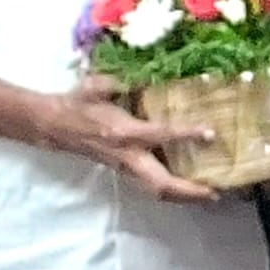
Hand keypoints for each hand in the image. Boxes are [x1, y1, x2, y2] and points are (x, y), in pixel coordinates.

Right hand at [38, 76, 218, 203]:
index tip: (210, 133)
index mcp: (123, 131)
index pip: (161, 135)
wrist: (54, 125)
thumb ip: (122, 80)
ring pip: (156, 190)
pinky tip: (186, 189)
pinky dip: (170, 191)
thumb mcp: (98, 84)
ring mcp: (124, 167)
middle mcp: (126, 155)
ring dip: (182, 196)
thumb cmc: (77, 102)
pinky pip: (149, 186)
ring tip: (208, 196)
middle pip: (162, 183)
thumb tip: (149, 73)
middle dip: (189, 191)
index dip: (186, 134)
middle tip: (215, 193)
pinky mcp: (122, 170)